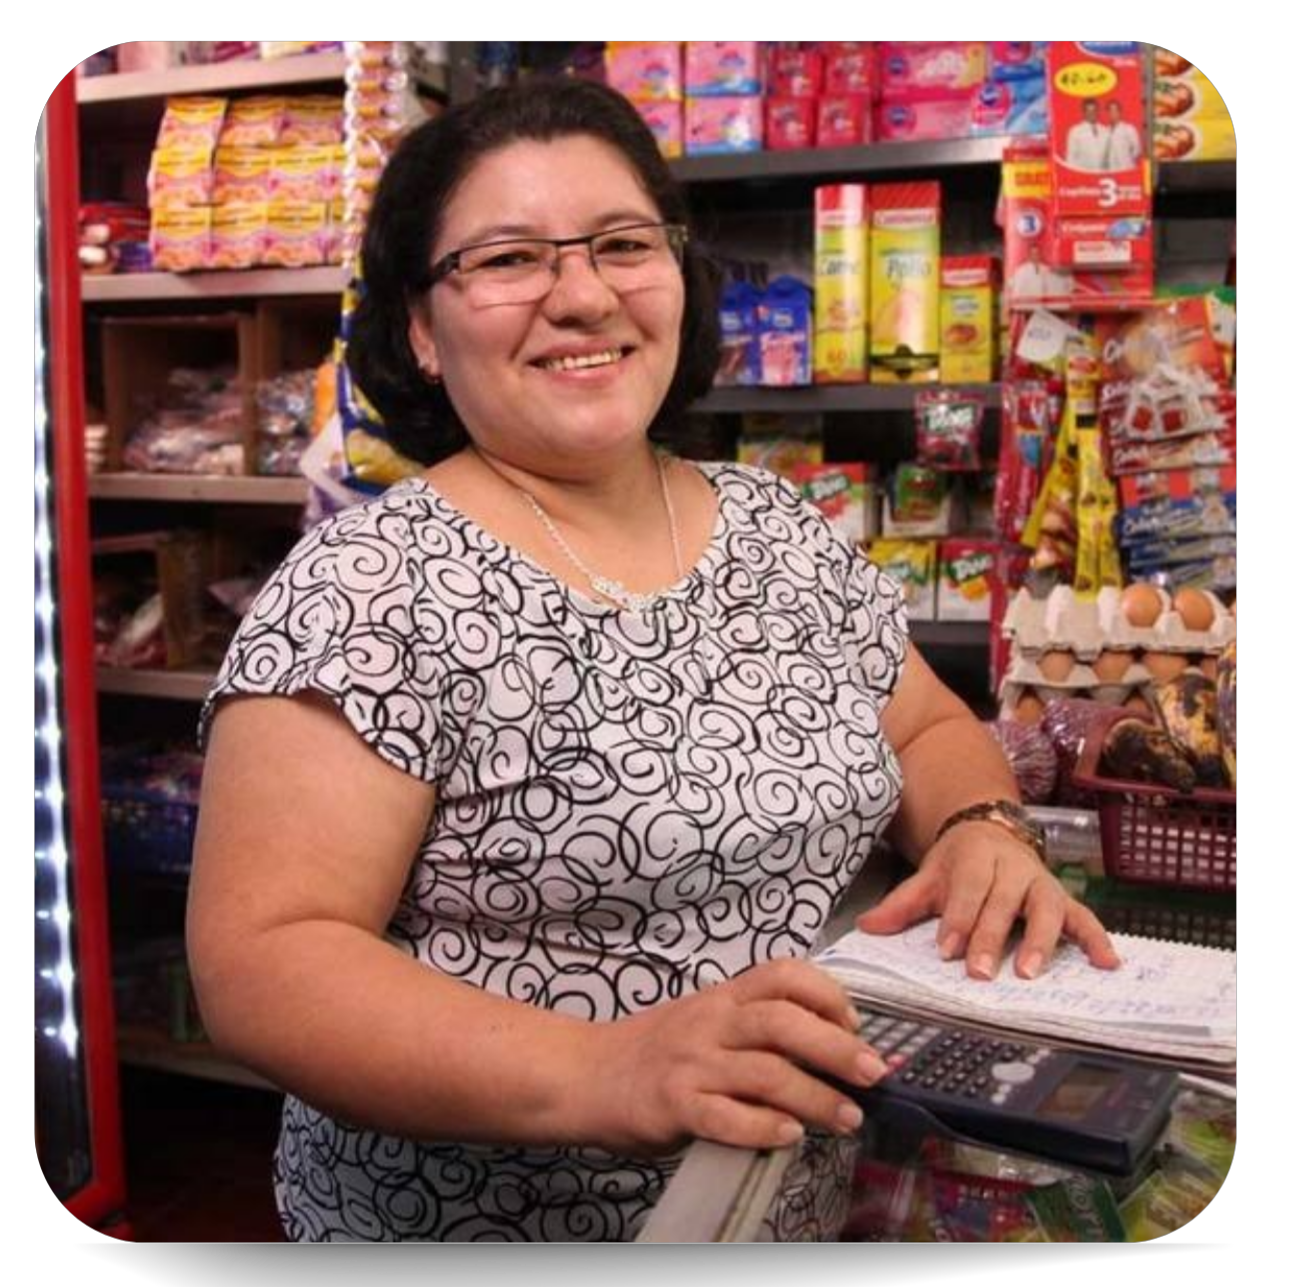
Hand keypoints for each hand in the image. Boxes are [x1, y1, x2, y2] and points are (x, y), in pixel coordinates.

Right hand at [585, 959, 893, 1156]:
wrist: (585, 1074)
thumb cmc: (656, 1049)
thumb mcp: (705, 1019)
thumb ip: (754, 1027)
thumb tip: (832, 1047)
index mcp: (723, 996)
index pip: (782, 974)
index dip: (827, 995)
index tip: (855, 1024)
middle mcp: (710, 1022)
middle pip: (783, 1021)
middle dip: (837, 1047)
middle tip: (874, 1073)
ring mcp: (690, 1063)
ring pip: (764, 1072)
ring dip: (815, 1097)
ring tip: (848, 1118)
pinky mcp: (671, 1106)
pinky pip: (724, 1116)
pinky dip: (762, 1127)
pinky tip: (790, 1137)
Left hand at [856, 822, 1120, 981]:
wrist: (990, 830)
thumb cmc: (958, 863)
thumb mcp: (928, 876)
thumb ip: (901, 904)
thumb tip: (866, 928)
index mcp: (976, 857)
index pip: (967, 890)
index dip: (958, 919)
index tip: (947, 950)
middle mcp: (1013, 867)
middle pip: (1002, 903)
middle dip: (990, 938)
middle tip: (980, 972)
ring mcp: (1041, 882)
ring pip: (1045, 909)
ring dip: (1040, 941)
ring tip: (1030, 973)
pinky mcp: (1063, 897)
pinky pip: (1084, 917)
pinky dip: (1097, 939)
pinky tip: (1107, 963)